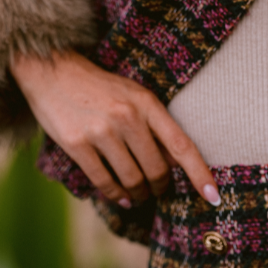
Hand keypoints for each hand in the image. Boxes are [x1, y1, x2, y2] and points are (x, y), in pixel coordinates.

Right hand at [10, 49, 219, 208]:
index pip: (181, 145)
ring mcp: (101, 131)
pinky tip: (120, 197)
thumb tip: (175, 165)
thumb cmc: (101, 87)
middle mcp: (127, 117)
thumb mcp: (134, 96)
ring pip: (131, 179)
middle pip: (156, 169)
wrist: (53, 70)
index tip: (214, 197)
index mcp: (147, 103)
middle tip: (158, 190)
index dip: (200, 174)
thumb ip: (154, 125)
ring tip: (139, 195)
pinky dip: (115, 194)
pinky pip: (103, 181)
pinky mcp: (76, 144)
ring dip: (138, 194)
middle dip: (160, 186)